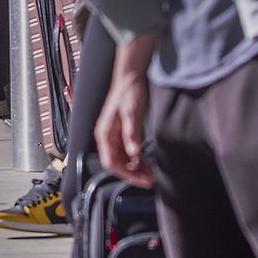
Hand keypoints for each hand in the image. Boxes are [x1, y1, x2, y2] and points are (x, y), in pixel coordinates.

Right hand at [95, 65, 154, 187]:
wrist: (131, 77)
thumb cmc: (130, 92)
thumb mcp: (132, 113)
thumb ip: (132, 133)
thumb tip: (134, 153)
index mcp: (105, 133)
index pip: (111, 163)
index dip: (127, 175)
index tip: (144, 180)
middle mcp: (107, 137)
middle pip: (117, 164)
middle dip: (133, 174)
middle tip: (152, 178)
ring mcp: (114, 136)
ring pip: (122, 160)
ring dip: (136, 169)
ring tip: (152, 172)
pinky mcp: (122, 133)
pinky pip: (127, 153)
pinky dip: (137, 160)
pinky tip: (148, 162)